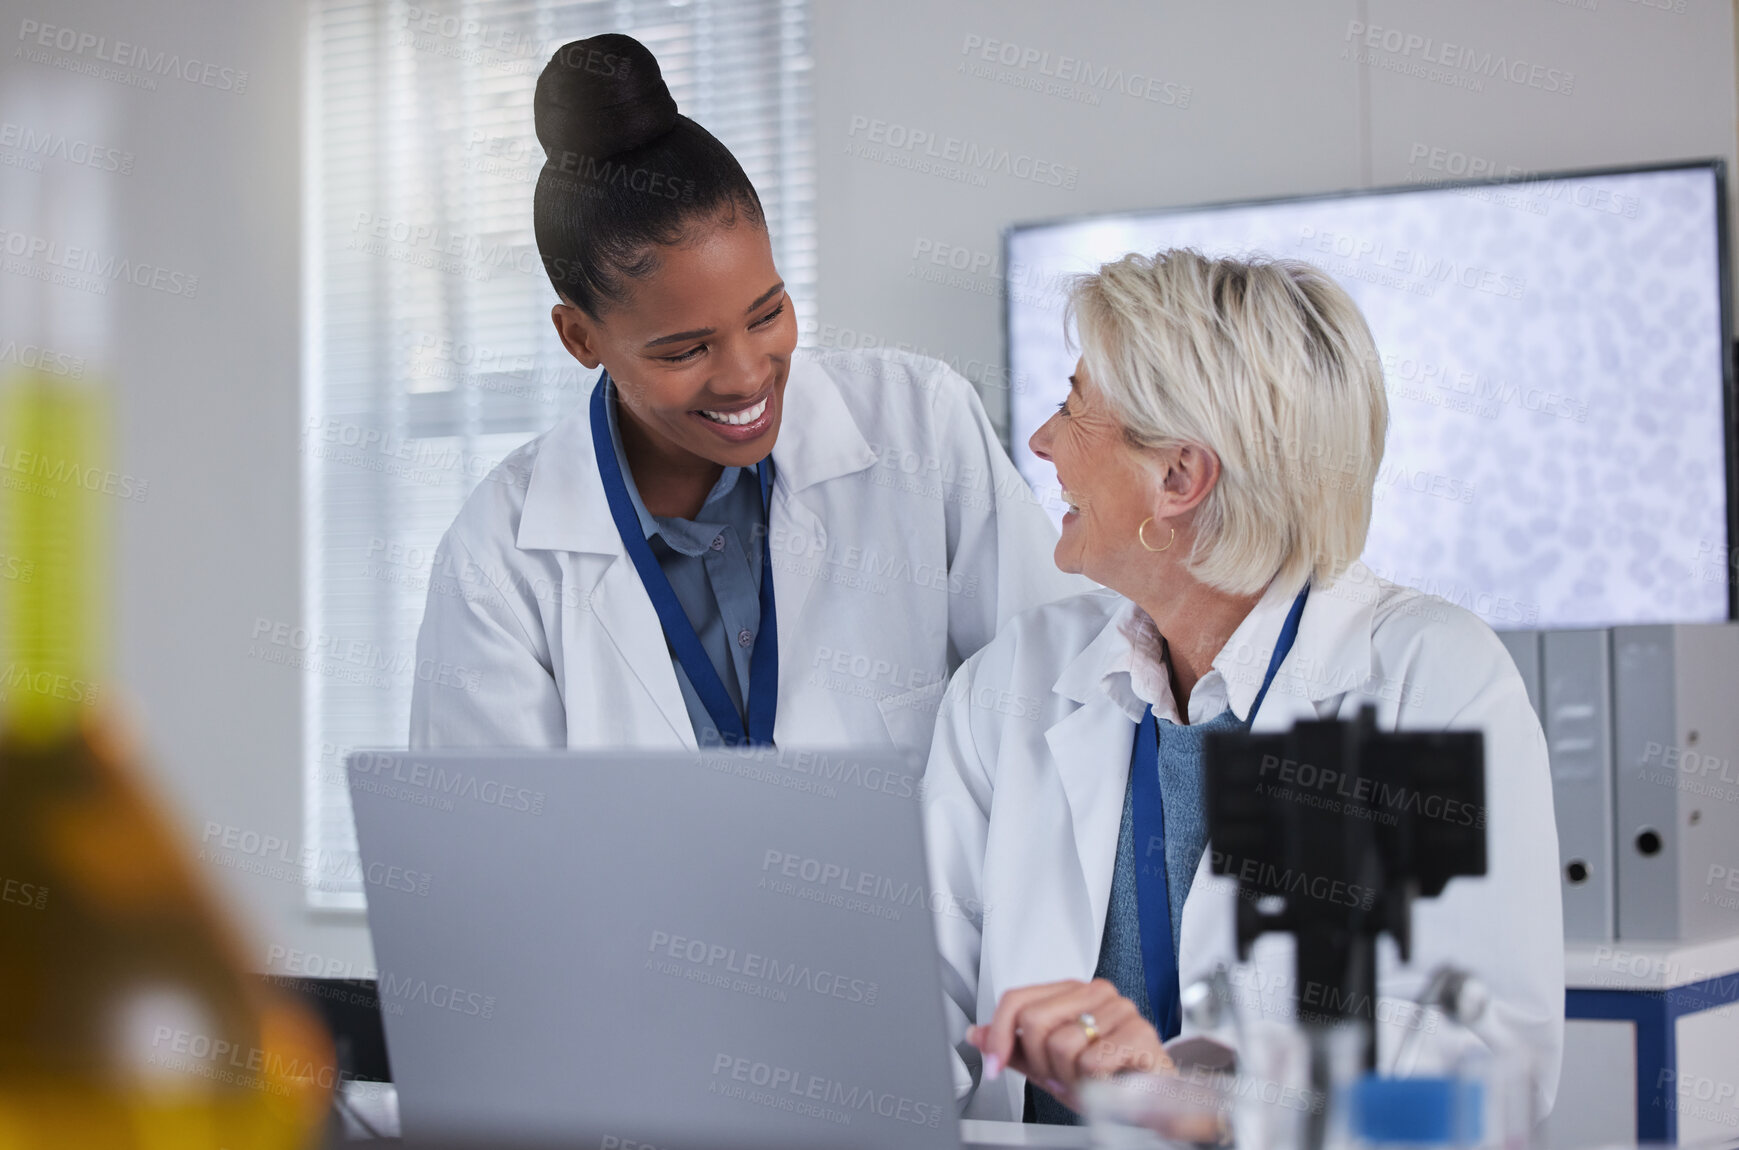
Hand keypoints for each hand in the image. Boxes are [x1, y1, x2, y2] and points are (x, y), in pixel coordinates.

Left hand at [967, 979, 1173, 1111]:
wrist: (1152, 1096)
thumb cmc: (1104, 1076)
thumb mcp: (1050, 1063)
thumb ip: (1014, 1048)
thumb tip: (975, 1034)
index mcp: (1070, 991)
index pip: (1017, 999)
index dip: (998, 1034)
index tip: (993, 1064)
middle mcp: (1095, 992)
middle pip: (1034, 1021)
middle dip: (1040, 1062)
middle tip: (1059, 1076)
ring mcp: (1120, 1009)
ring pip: (1062, 1044)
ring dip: (1069, 1076)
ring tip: (1086, 1080)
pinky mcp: (1140, 1033)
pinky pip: (1091, 1062)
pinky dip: (1093, 1084)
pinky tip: (1105, 1083)